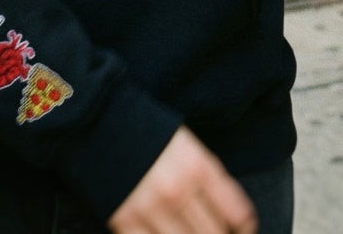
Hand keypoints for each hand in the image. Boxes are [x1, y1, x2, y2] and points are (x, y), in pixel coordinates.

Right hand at [110, 128, 255, 233]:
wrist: (97, 120)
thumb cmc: (145, 130)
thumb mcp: (186, 145)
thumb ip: (208, 178)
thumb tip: (227, 216)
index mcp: (199, 167)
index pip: (238, 213)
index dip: (246, 230)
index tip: (242, 233)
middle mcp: (179, 190)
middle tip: (217, 233)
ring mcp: (151, 208)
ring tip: (189, 232)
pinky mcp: (125, 220)